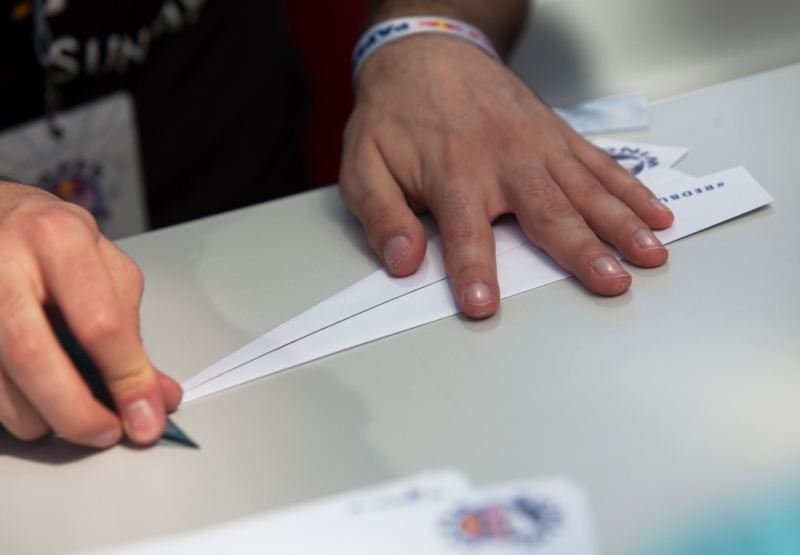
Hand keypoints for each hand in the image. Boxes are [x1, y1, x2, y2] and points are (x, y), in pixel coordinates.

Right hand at [0, 182, 180, 446]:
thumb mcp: (104, 265)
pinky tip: (35, 401)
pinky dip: (12, 407)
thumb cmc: (51, 239)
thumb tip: (157, 395)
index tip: (147, 413)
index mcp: (58, 239)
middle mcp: (3, 264)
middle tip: (106, 433)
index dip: (127, 378)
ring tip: (71, 415)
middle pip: (33, 356)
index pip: (100, 323)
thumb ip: (131, 329)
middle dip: (76, 411)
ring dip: (39, 417)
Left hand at [340, 35, 673, 317]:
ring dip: (622, 223)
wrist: (426, 51)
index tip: (483, 307)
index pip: (463, 234)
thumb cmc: (396, 113)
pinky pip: (599, 163)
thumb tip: (403, 261)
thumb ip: (381, 216)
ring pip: (586, 190)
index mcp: (454, 174)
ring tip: (651, 254)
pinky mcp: (556, 135)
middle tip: (612, 283)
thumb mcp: (363, 164)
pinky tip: (655, 213)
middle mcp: (503, 160)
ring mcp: (537, 146)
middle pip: (547, 213)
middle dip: (582, 252)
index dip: (473, 273)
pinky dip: (630, 188)